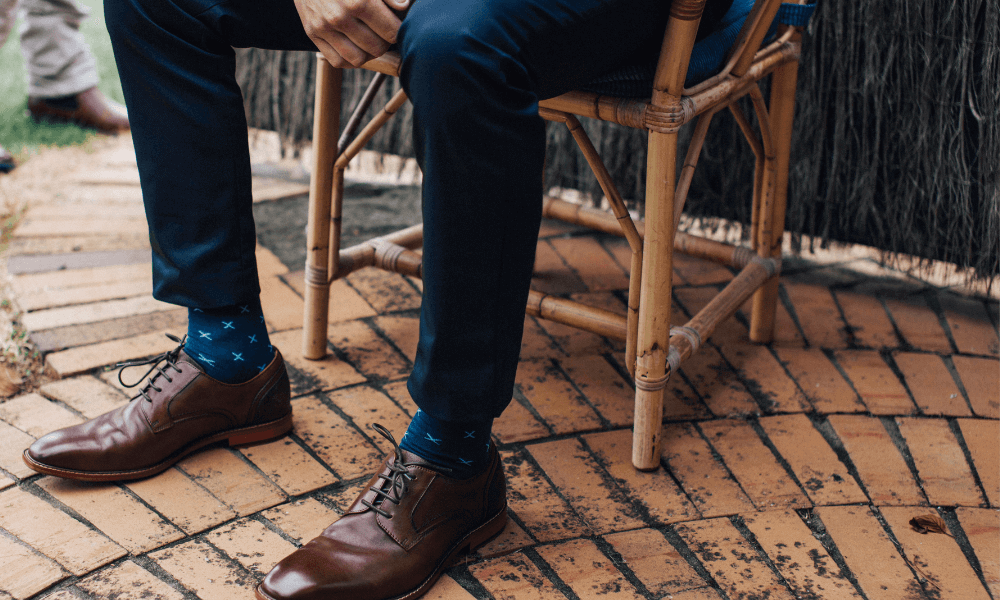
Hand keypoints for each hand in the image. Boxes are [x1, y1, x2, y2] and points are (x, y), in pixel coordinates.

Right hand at [294, 0, 411, 67]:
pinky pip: (338, 61)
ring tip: (370, 40)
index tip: (395, 24)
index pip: (391, 32)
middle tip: (383, 32)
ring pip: (359, 59)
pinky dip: (350, 58)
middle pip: (377, 48)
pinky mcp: (312, 34)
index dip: (397, 31)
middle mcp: (340, 17)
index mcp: (359, 1)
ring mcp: (324, 28)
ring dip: (369, 53)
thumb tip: (405, 8)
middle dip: (385, 42)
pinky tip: (354, 46)